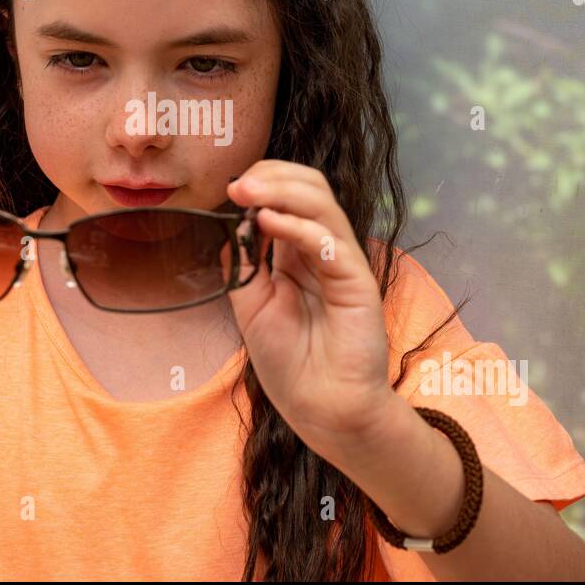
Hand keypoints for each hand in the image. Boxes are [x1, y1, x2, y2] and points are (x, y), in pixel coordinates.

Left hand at [226, 161, 402, 464]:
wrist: (322, 408)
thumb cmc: (290, 363)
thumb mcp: (250, 306)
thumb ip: (243, 265)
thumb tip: (231, 224)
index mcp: (298, 252)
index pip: (289, 195)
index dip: (261, 182)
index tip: (227, 189)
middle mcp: (323, 250)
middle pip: (310, 187)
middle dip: (272, 175)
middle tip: (236, 184)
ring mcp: (342, 262)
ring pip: (322, 204)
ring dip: (281, 191)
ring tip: (246, 193)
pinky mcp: (357, 281)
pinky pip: (328, 241)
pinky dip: (297, 225)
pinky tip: (266, 222)